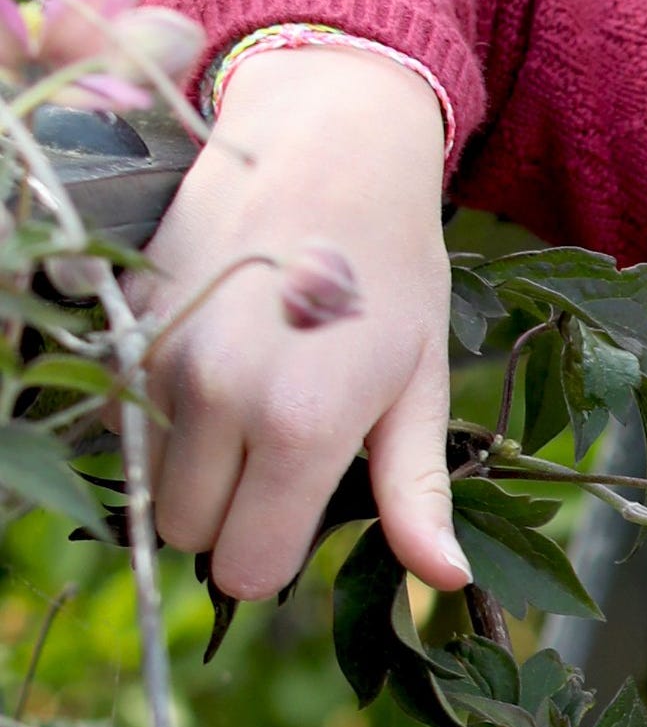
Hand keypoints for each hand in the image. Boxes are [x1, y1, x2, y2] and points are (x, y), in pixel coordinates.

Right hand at [133, 43, 468, 597]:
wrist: (329, 145)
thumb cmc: (394, 269)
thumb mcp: (421, 381)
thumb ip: (417, 491)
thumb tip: (442, 581)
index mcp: (301, 426)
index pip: (247, 569)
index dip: (278, 549)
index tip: (309, 501)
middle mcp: (217, 401)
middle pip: (190, 534)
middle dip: (233, 512)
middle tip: (288, 444)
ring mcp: (160, 362)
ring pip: (154, 476)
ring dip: (198, 459)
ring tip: (263, 383)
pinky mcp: (125, 329)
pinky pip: (129, 416)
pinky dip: (166, 409)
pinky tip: (224, 350)